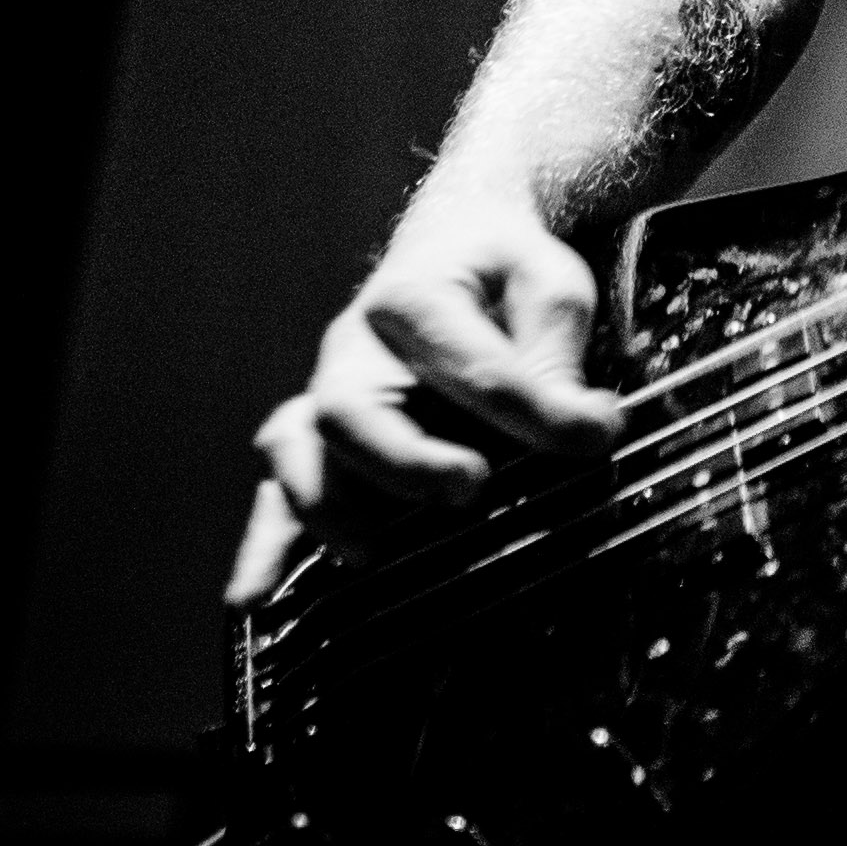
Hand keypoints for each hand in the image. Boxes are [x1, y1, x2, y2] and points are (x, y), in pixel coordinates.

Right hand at [225, 186, 623, 607]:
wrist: (453, 247)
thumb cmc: (504, 274)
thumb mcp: (549, 288)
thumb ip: (557, 354)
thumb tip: (586, 428)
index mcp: (413, 297)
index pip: (466, 361)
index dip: (527, 407)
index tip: (592, 437)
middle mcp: (352, 350)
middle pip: (352, 411)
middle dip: (407, 460)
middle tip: (471, 487)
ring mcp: (327, 398)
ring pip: (300, 451)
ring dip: (328, 507)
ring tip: (369, 554)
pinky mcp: (322, 442)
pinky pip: (282, 489)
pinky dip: (267, 543)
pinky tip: (254, 599)